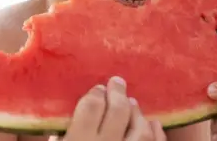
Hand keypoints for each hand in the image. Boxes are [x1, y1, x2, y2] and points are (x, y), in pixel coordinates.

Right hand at [50, 76, 165, 140]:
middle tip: (117, 83)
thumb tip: (62, 112)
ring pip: (141, 130)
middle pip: (119, 112)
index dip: (96, 93)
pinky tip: (153, 124)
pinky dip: (157, 134)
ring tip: (133, 104)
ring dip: (137, 114)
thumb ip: (60, 132)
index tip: (98, 88)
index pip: (91, 107)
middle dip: (119, 94)